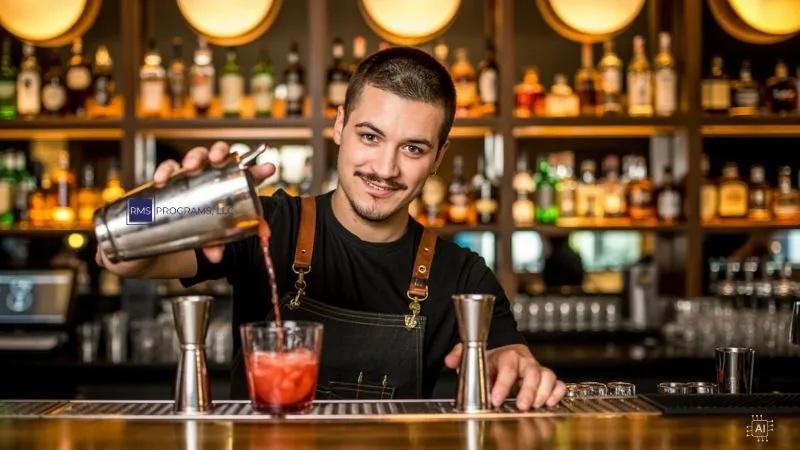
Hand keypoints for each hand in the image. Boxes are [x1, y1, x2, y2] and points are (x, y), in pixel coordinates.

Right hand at [96, 141, 275, 266]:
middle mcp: (212, 175)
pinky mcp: (172, 178)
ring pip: (196, 156)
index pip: (247, 174)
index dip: (258, 170)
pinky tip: (163, 179)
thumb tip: (216, 257)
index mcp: (229, 186)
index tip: (269, 170)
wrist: (169, 234)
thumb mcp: (210, 236)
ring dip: (194, 157)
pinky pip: (169, 169)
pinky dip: (166, 170)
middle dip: (220, 152)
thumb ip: (215, 243)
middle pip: (219, 155)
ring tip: (192, 166)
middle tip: (218, 160)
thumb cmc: (199, 227)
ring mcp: (193, 174)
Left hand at [444, 343, 565, 410]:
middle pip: (532, 371)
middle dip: (528, 390)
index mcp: (507, 355)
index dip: (503, 383)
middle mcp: (524, 361)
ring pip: (547, 376)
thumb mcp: (475, 354)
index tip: (495, 398)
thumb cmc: (492, 357)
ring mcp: (537, 370)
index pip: (507, 367)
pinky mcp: (546, 379)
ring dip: (543, 392)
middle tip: (521, 406)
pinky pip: (558, 383)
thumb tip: (450, 360)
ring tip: (535, 405)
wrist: (507, 352)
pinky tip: (550, 402)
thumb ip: (461, 355)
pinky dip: (557, 392)